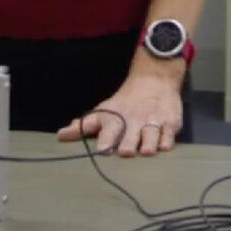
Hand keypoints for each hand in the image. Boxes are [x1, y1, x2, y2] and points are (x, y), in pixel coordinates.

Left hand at [58, 56, 184, 156]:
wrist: (154, 79)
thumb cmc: (125, 101)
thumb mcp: (104, 111)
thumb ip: (84, 126)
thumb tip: (61, 136)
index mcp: (115, 119)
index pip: (108, 130)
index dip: (105, 140)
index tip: (102, 149)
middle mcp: (133, 121)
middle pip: (130, 135)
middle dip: (127, 144)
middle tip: (125, 152)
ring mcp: (152, 122)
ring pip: (150, 134)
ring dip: (148, 143)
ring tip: (146, 151)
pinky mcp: (170, 123)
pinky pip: (169, 133)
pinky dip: (166, 140)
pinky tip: (164, 146)